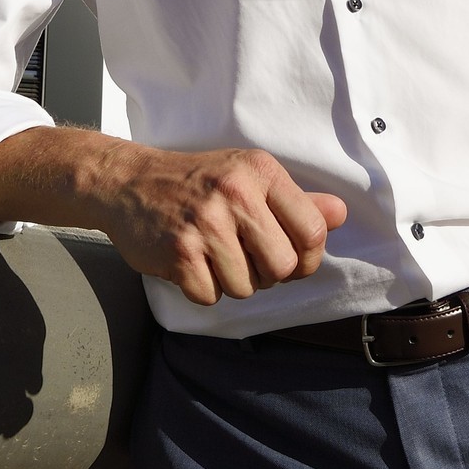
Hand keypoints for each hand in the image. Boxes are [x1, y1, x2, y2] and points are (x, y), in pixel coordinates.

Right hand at [0, 126, 347, 306]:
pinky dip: (201, 289)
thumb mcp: (246, 177)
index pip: (311, 231)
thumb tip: (340, 215)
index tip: (291, 260)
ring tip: (212, 255)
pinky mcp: (179, 253)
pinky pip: (210, 297)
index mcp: (259, 172)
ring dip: (231, 281)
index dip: (307, 258)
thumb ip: (295, 200)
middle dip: (266, 274)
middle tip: (244, 257)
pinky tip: (190, 264)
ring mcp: (205, 224)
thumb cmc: (196, 182)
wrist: (128, 182)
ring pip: (246, 287)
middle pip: (281, 268)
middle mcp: (235, 194)